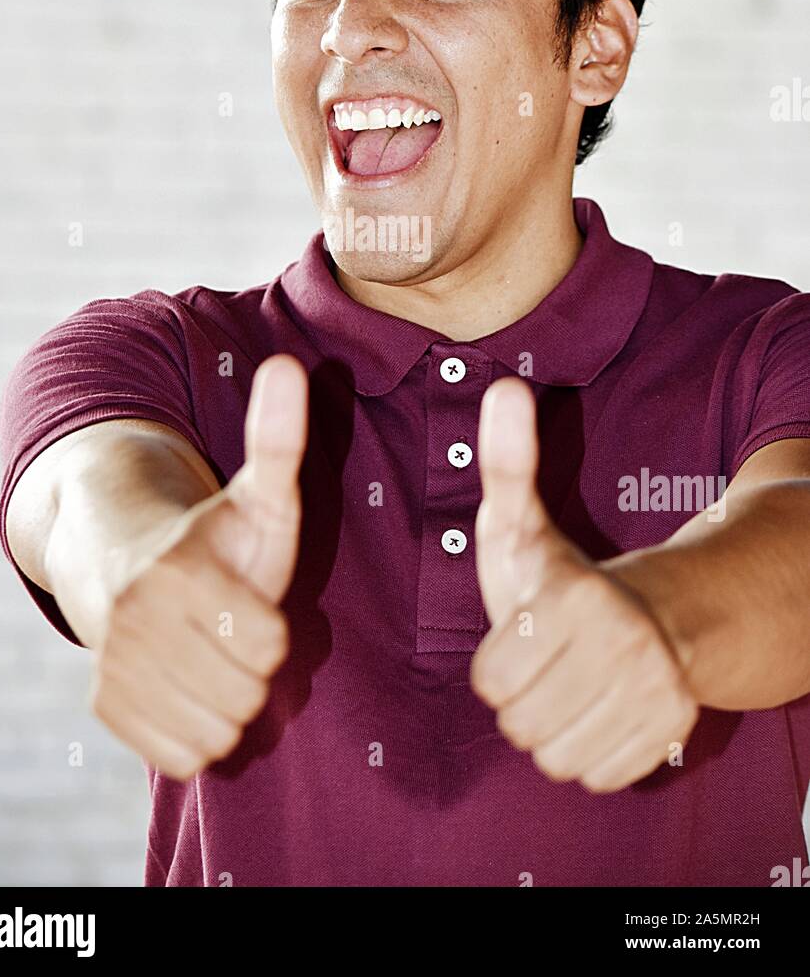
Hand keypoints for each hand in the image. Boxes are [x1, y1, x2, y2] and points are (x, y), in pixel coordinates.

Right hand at [90, 354, 307, 780]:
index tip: (249, 599)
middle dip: (250, 667)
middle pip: (246, 694)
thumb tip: (292, 365)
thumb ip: (278, 438)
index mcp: (180, 571)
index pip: (270, 646)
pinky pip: (184, 756)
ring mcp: (114, 668)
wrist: (124, 561)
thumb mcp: (257, 491)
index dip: (272, 627)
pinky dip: (194, 731)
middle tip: (229, 629)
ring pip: (217, 731)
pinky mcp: (105, 708)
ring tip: (210, 653)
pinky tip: (185, 683)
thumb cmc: (214, 535)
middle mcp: (135, 623)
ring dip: (226, 701)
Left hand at [470, 377, 698, 791]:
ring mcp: (655, 695)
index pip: (489, 682)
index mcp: (576, 598)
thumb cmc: (563, 575)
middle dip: (521, 699)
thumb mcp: (521, 522)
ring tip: (571, 684)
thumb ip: (506, 462)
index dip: (495, 662)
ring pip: (553, 758)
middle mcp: (623, 649)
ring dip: (552, 728)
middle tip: (547, 660)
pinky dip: (590, 751)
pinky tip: (601, 708)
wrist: (653, 615)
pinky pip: (593, 775)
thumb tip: (502, 386)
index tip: (522, 631)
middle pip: (518, 726)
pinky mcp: (671, 733)